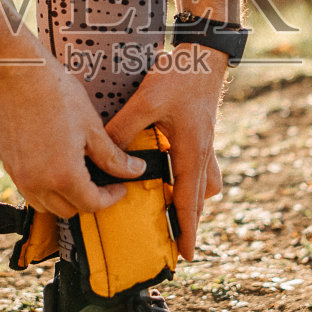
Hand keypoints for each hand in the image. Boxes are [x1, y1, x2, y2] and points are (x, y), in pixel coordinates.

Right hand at [0, 49, 146, 219]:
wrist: (15, 73)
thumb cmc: (56, 94)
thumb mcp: (92, 127)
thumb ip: (113, 156)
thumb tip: (135, 171)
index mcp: (64, 176)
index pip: (92, 204)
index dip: (111, 198)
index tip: (120, 187)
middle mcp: (38, 183)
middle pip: (69, 210)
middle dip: (88, 200)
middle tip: (102, 180)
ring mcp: (20, 176)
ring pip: (46, 205)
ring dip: (64, 198)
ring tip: (78, 175)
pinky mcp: (8, 165)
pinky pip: (29, 190)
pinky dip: (45, 188)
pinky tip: (55, 166)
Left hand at [103, 44, 227, 259]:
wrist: (205, 55)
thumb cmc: (180, 77)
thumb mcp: (148, 100)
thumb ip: (125, 129)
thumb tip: (105, 153)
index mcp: (191, 151)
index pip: (188, 201)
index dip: (186, 229)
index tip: (186, 255)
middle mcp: (202, 153)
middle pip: (199, 199)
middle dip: (190, 224)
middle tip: (180, 246)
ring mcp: (206, 144)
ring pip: (205, 184)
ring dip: (193, 201)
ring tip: (177, 212)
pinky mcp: (203, 134)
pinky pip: (202, 167)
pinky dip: (192, 178)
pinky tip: (176, 175)